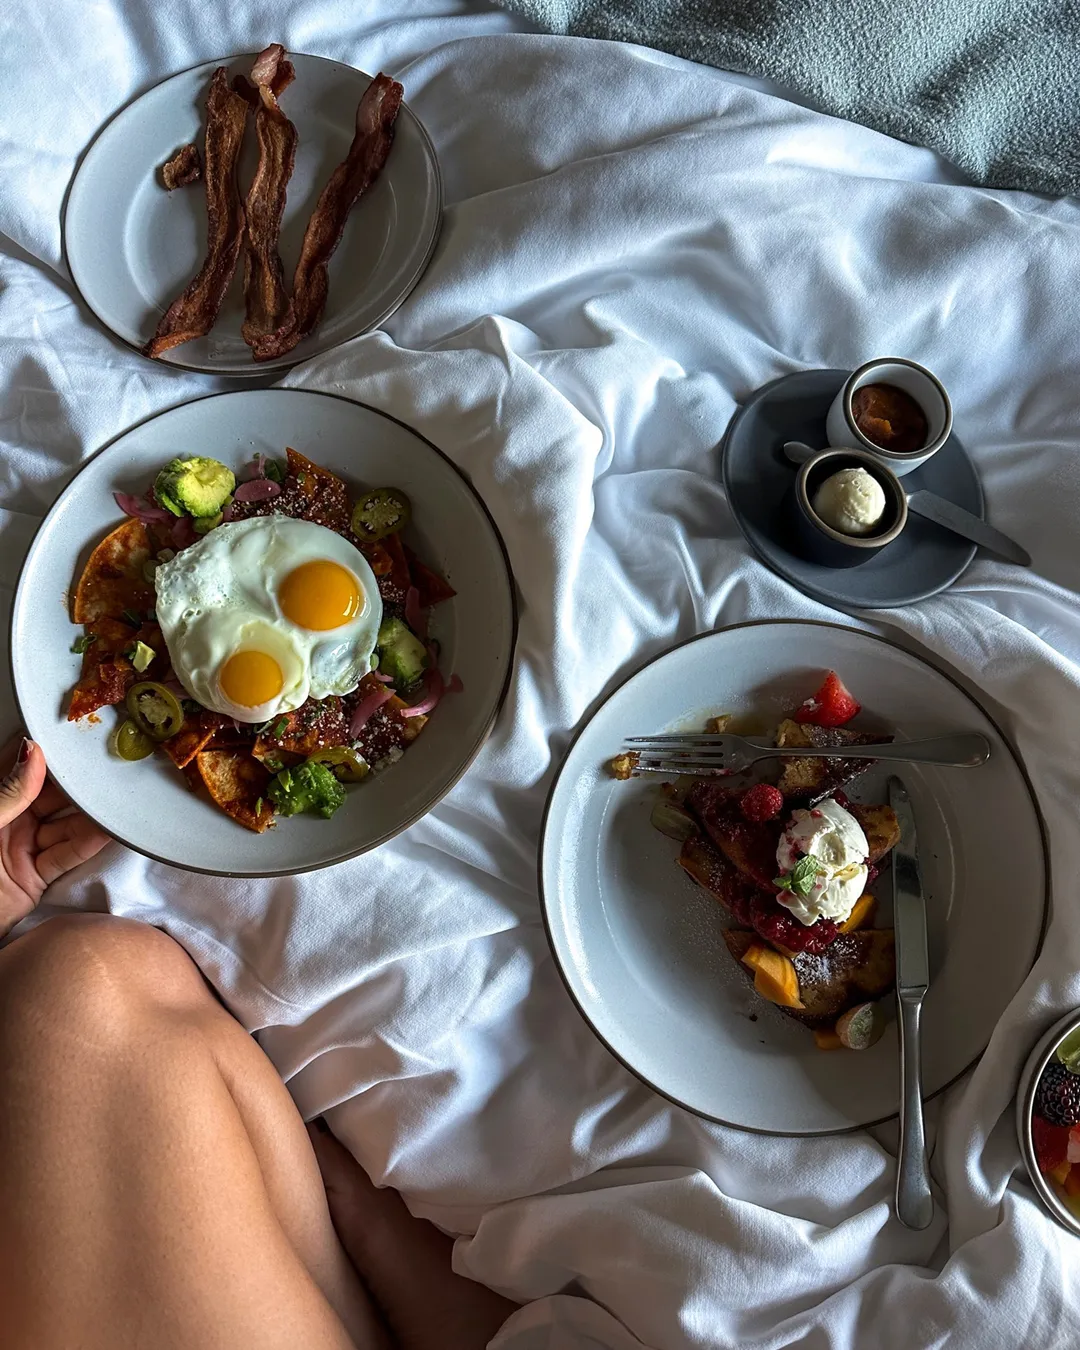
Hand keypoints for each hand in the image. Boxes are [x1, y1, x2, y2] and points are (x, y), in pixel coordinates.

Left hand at [0, 738, 109, 938]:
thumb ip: (8, 793)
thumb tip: (34, 752)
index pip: (19, 766)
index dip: (47, 750)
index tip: (76, 735)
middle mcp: (6, 821)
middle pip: (49, 796)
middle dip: (78, 784)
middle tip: (107, 768)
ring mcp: (21, 849)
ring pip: (63, 825)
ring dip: (89, 814)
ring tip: (114, 798)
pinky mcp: (35, 878)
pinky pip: (65, 856)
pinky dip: (87, 844)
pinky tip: (106, 830)